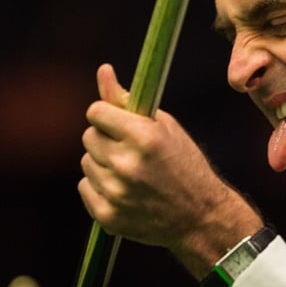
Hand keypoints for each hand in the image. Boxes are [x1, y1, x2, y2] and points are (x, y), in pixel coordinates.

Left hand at [78, 64, 262, 276]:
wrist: (200, 216)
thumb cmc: (184, 164)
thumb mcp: (163, 126)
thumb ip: (127, 100)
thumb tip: (103, 70)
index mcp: (143, 137)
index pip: (96, 112)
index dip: (107, 115)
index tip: (118, 122)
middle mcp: (127, 165)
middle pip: (89, 136)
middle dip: (106, 138)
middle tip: (129, 149)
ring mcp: (116, 193)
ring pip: (86, 162)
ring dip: (103, 163)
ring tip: (130, 172)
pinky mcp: (108, 216)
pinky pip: (85, 187)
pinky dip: (99, 187)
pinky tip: (124, 190)